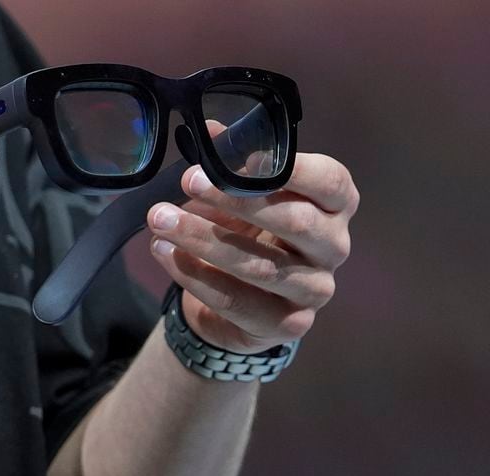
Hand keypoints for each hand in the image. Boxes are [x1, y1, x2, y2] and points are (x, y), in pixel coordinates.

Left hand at [147, 143, 357, 353]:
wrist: (239, 301)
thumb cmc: (249, 231)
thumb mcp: (241, 192)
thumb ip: (232, 160)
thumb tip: (210, 129)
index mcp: (335, 204)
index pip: (330, 180)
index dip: (291, 168)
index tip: (234, 157)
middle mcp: (334, 247)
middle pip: (296, 222)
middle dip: (235, 199)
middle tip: (187, 182)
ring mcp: (315, 290)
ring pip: (261, 266)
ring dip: (203, 239)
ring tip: (160, 219)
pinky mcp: (288, 325)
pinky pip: (237, 301)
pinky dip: (195, 276)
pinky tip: (164, 253)